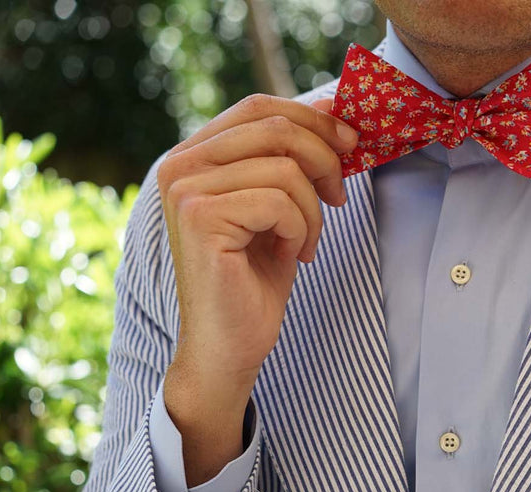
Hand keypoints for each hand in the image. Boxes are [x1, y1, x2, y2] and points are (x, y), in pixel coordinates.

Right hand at [156, 94, 357, 483]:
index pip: (258, 107)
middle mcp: (179, 165)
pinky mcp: (200, 218)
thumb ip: (291, 159)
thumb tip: (334, 111)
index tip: (350, 142)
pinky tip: (292, 257)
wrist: (230, 345)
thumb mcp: (279, 206)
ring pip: (285, 168)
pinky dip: (302, 230)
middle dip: (324, 160)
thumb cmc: (255, 280)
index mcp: (193, 155)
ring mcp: (185, 190)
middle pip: (274, 128)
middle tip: (339, 198)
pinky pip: (281, 201)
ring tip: (305, 243)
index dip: (312, 118)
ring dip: (313, 209)